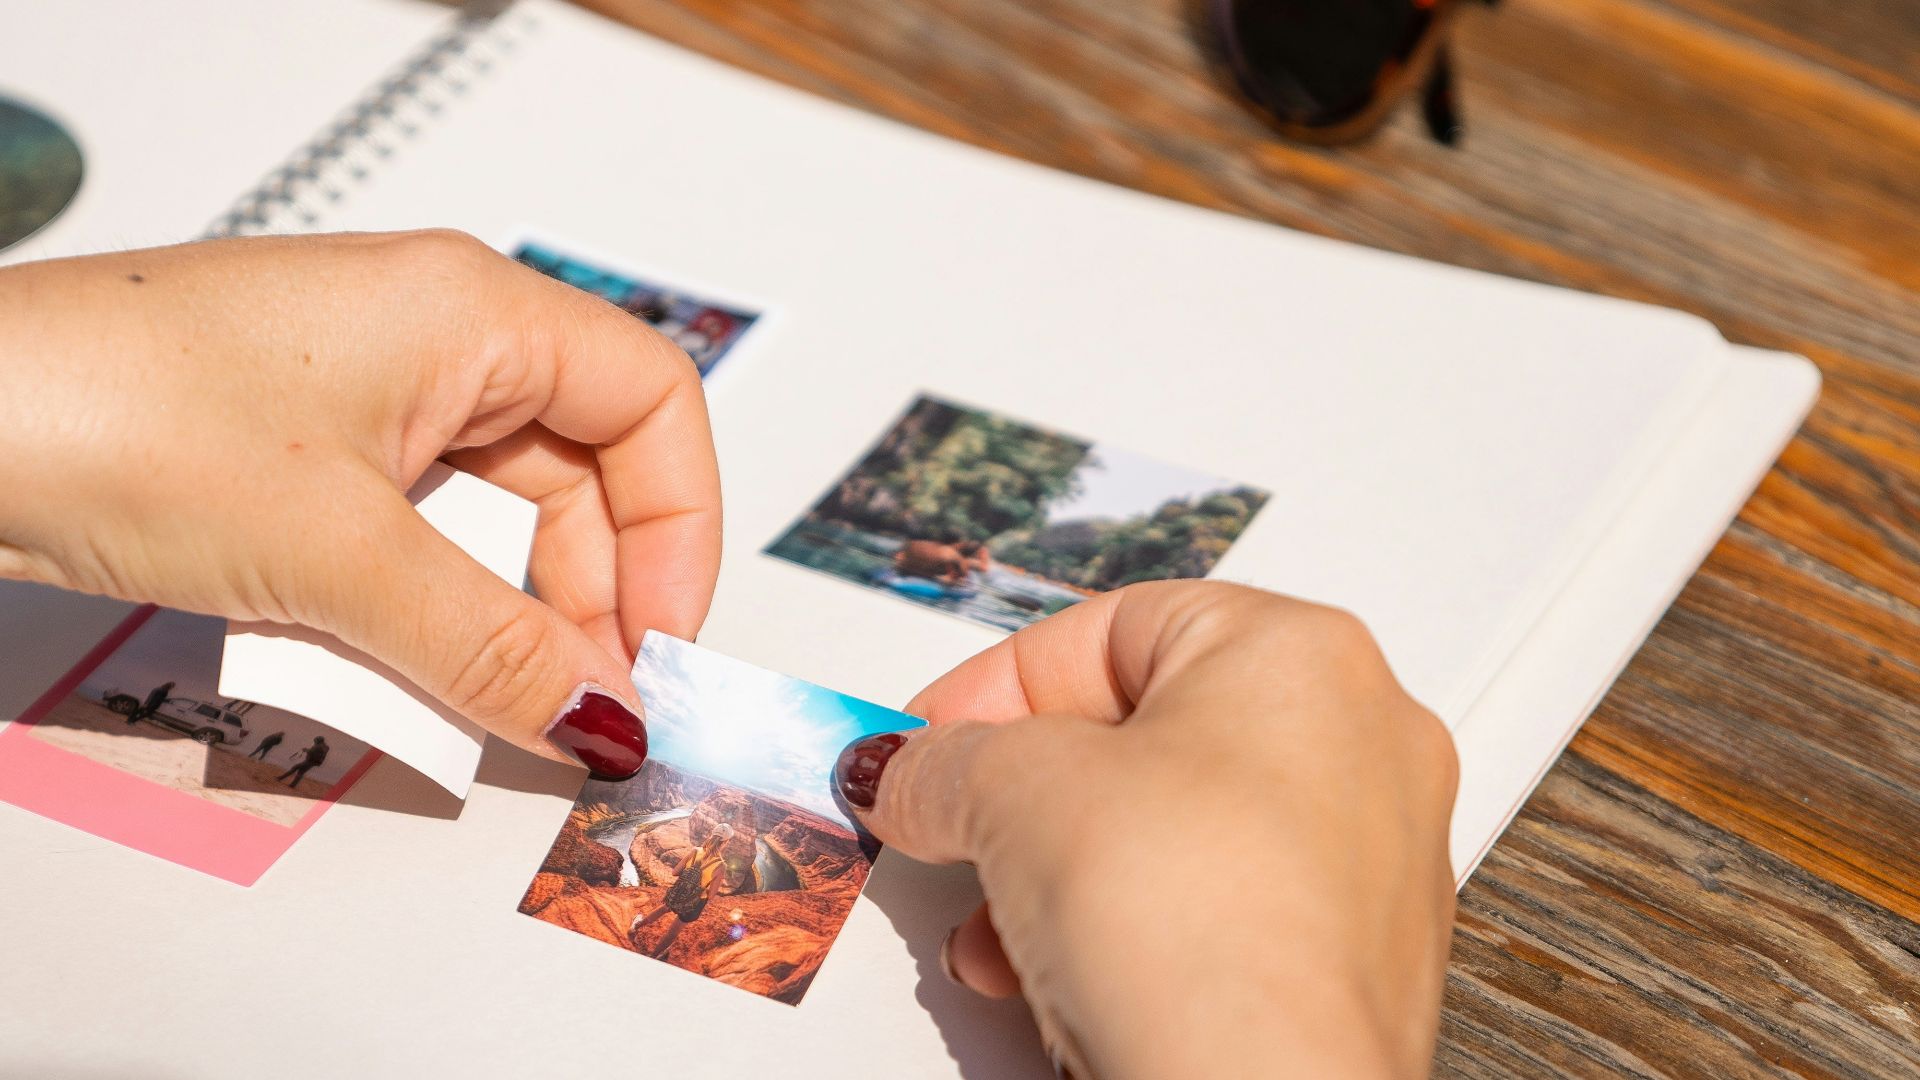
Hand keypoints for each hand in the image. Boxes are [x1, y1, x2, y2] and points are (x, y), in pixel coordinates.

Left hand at [0, 231, 721, 777]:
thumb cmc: (127, 420)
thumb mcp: (343, 555)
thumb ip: (492, 647)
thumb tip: (607, 722)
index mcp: (476, 311)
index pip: (652, 405)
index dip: (679, 529)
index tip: (659, 646)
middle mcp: (434, 339)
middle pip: (581, 470)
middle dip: (596, 593)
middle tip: (583, 708)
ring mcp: (361, 394)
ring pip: (495, 513)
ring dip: (508, 614)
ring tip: (495, 705)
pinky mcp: (299, 451)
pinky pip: (413, 534)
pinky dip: (428, 606)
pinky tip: (410, 670)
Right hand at [835, 581, 1457, 1078]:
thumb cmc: (1197, 930)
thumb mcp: (1016, 795)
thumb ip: (945, 762)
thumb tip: (912, 769)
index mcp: (1301, 654)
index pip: (1112, 630)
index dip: (997, 683)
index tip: (928, 738)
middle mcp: (1362, 741)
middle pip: (1144, 735)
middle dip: (1024, 796)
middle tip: (954, 825)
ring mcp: (1371, 857)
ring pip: (1176, 834)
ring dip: (1062, 874)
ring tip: (995, 928)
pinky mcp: (1353, 961)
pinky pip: (1217, 913)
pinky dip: (1130, 932)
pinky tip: (1058, 980)